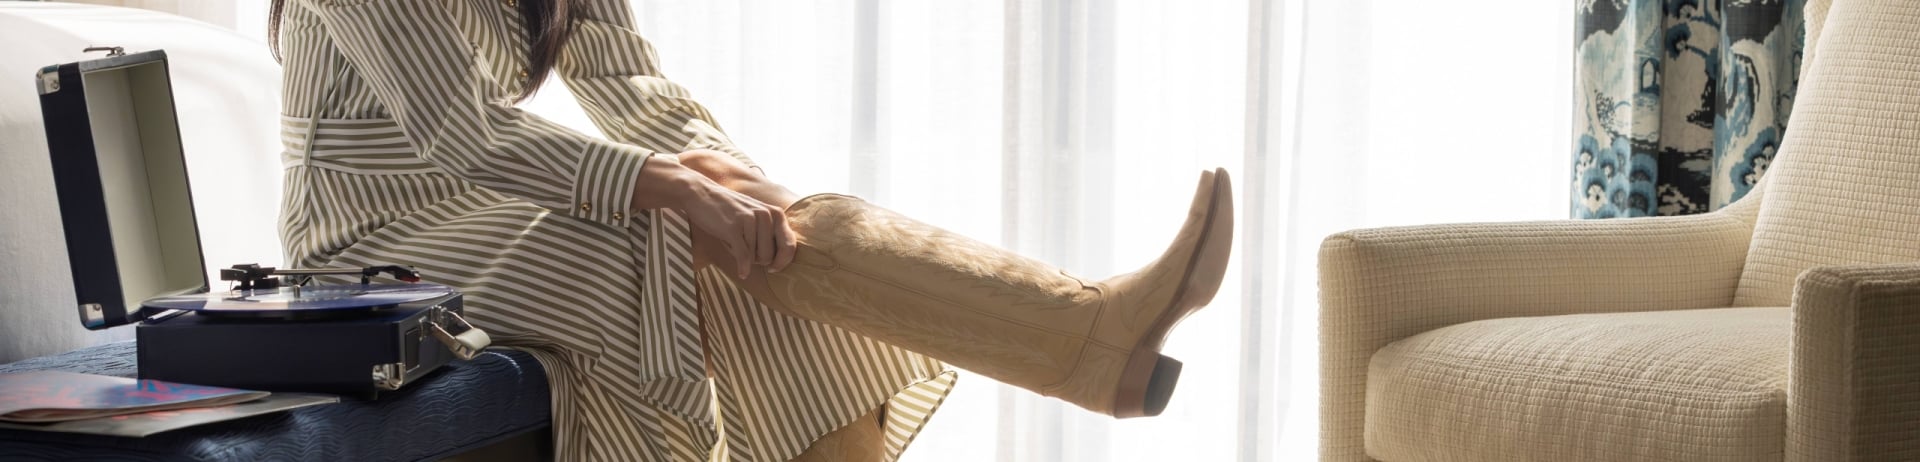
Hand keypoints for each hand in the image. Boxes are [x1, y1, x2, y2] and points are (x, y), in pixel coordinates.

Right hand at [631, 156, 796, 277]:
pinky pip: (743, 256)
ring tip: (733, 241)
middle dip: (758, 260)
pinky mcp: (734, 227)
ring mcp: (750, 220)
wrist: (701, 193)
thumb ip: (770, 233)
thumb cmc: (729, 210)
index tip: (774, 268)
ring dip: (743, 256)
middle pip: (770, 256)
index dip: (783, 261)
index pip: (790, 245)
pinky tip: (742, 273)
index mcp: (775, 213)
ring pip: (754, 257)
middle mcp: (766, 215)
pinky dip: (742, 267)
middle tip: (745, 251)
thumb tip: (780, 262)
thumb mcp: (755, 216)